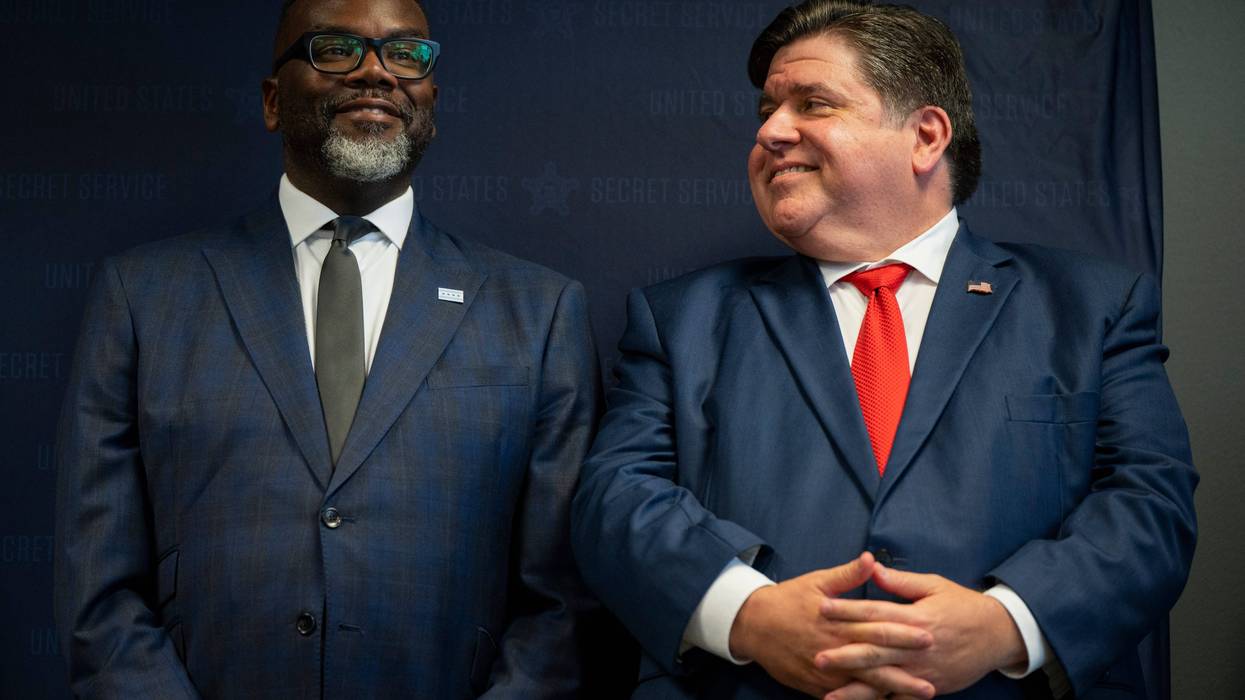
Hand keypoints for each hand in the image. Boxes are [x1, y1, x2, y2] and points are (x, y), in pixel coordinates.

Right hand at [729, 553, 934, 698]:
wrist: (753, 625)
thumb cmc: (788, 600)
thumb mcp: (817, 582)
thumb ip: (847, 575)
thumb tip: (871, 559)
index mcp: (838, 622)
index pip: (877, 629)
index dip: (904, 634)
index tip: (929, 636)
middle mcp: (834, 649)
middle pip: (874, 664)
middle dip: (904, 675)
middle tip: (931, 683)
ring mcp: (825, 672)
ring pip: (862, 686)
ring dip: (890, 693)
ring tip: (916, 698)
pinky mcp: (815, 687)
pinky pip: (844, 698)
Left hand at [815, 564, 1026, 696]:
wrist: (998, 635)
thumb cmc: (963, 606)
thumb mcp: (934, 585)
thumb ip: (900, 581)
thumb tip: (870, 567)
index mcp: (915, 617)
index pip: (874, 613)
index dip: (847, 610)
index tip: (821, 607)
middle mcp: (916, 646)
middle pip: (875, 650)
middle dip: (844, 655)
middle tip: (817, 657)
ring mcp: (923, 670)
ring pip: (885, 681)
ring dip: (857, 689)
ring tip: (830, 695)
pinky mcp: (930, 686)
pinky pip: (903, 698)